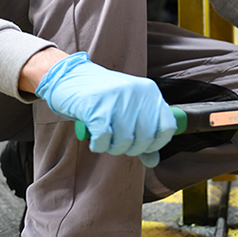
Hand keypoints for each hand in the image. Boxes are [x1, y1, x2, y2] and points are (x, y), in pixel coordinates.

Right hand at [34, 52, 176, 166]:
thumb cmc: (102, 96)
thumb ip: (143, 133)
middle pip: (146, 138)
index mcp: (150, 91)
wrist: (70, 76)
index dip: (156, 144)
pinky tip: (95, 139)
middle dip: (131, 149)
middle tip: (118, 143)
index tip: (142, 146)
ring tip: (106, 139)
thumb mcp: (128, 109)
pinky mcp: (96, 106)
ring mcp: (117, 98)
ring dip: (113, 148)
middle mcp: (137, 92)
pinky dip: (99, 145)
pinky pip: (104, 139)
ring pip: (125, 141)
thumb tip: (153, 161)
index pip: (167, 127)